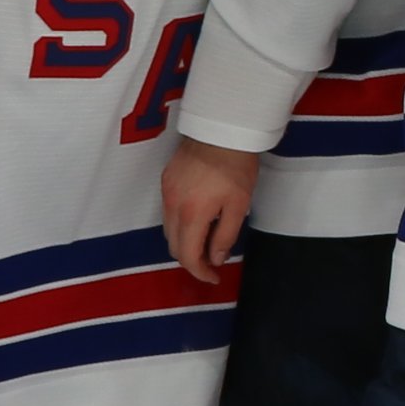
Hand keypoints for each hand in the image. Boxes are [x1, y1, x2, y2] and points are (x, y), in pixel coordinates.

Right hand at [161, 137, 259, 281]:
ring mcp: (166, 192)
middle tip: (211, 263)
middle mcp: (172, 205)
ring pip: (169, 230)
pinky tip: (197, 219)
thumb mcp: (239, 205)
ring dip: (185, 242)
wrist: (221, 128)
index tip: (213, 277)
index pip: (188, 256)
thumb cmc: (236, 166)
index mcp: (192, 214)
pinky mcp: (165, 180)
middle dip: (192, 260)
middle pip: (174, 246)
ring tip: (206, 241)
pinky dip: (180, 224)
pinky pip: (168, 212)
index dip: (200, 272)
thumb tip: (216, 258)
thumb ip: (225, 236)